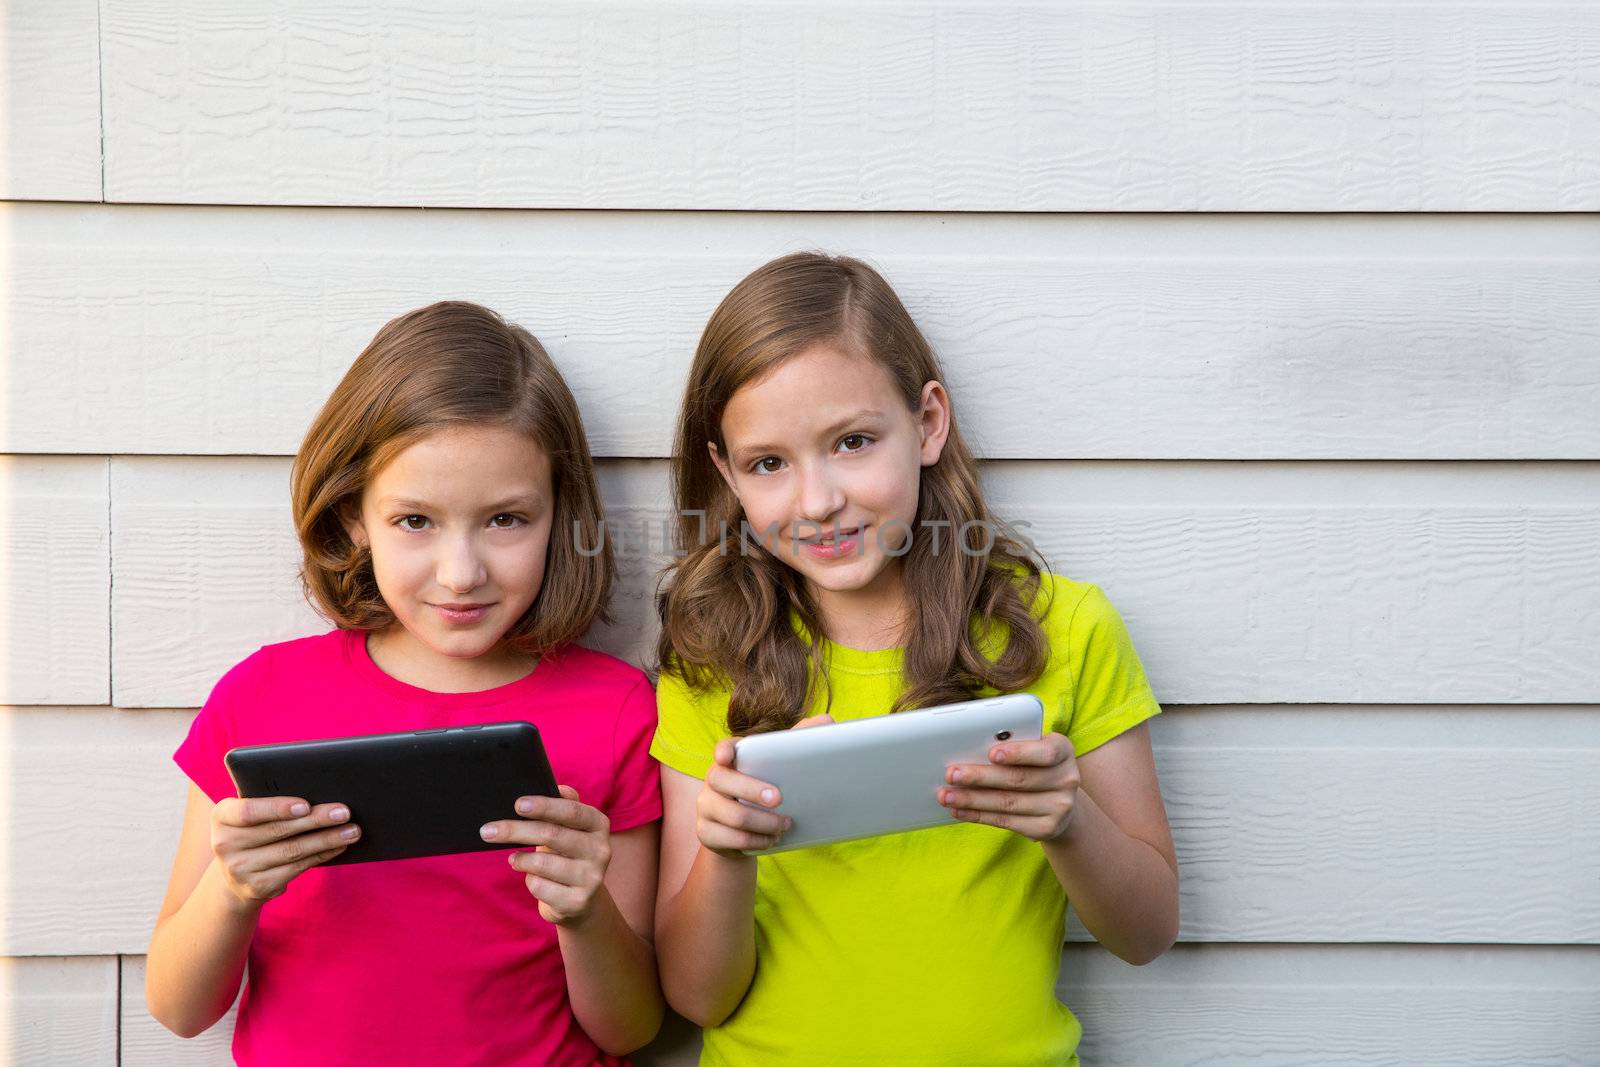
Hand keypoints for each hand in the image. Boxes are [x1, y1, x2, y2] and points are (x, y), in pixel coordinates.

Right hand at [210, 796, 357, 906]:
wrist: (234, 874)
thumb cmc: (253, 829)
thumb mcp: (251, 813)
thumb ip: (271, 799)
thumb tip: (319, 790)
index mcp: (221, 816)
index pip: (247, 811)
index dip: (277, 808)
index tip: (304, 805)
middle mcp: (224, 844)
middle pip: (278, 831)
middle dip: (316, 820)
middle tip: (344, 812)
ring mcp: (239, 869)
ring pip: (292, 851)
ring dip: (326, 839)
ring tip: (352, 829)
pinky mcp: (257, 887)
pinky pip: (297, 868)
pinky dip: (322, 854)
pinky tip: (339, 845)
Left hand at [481, 786, 612, 926]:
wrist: (582, 901)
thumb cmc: (568, 855)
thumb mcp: (571, 829)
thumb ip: (566, 805)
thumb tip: (557, 787)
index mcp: (598, 825)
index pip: (572, 811)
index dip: (545, 806)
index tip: (518, 804)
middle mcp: (601, 850)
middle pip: (552, 835)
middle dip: (515, 831)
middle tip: (487, 831)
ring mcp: (592, 878)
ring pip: (542, 863)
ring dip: (520, 860)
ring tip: (514, 859)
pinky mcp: (578, 901)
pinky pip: (540, 887)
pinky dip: (529, 881)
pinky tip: (533, 879)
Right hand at [694, 714, 831, 857]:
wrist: (739, 832)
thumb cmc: (763, 790)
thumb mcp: (778, 766)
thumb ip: (797, 740)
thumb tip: (827, 720)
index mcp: (730, 760)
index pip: (721, 748)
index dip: (722, 750)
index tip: (727, 757)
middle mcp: (712, 780)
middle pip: (722, 781)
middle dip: (752, 790)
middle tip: (780, 799)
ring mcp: (705, 807)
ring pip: (732, 816)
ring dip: (763, 822)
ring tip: (785, 824)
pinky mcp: (706, 832)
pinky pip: (731, 839)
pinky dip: (756, 841)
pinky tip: (772, 839)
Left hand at [938, 731, 1080, 841]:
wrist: (1061, 800)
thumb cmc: (1035, 764)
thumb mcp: (1033, 748)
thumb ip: (1011, 744)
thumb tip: (968, 748)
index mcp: (1064, 750)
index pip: (1045, 752)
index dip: (1018, 753)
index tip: (992, 753)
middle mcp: (1068, 779)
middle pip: (1018, 779)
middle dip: (980, 776)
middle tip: (951, 774)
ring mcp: (1060, 807)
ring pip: (1008, 802)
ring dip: (972, 799)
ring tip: (946, 795)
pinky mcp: (1046, 829)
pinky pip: (1006, 821)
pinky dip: (978, 815)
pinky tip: (958, 810)